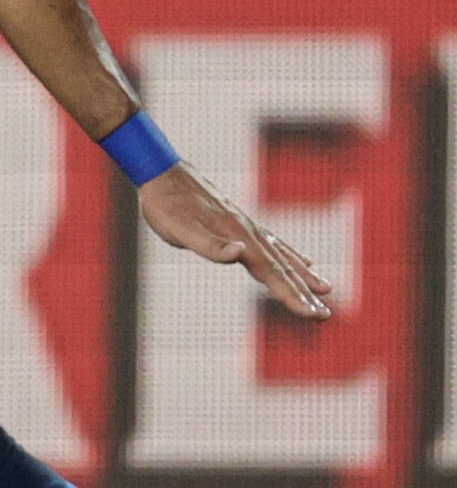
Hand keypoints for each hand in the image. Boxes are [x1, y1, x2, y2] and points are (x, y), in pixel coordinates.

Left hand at [139, 164, 332, 319]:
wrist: (161, 171)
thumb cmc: (165, 203)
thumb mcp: (178, 228)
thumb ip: (209, 244)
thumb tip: (240, 252)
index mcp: (238, 237)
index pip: (271, 273)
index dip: (292, 295)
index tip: (314, 314)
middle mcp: (249, 232)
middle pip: (282, 268)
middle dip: (304, 293)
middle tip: (325, 315)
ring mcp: (247, 226)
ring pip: (282, 256)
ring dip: (304, 276)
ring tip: (325, 290)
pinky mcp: (240, 221)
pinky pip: (274, 243)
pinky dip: (291, 255)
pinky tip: (304, 262)